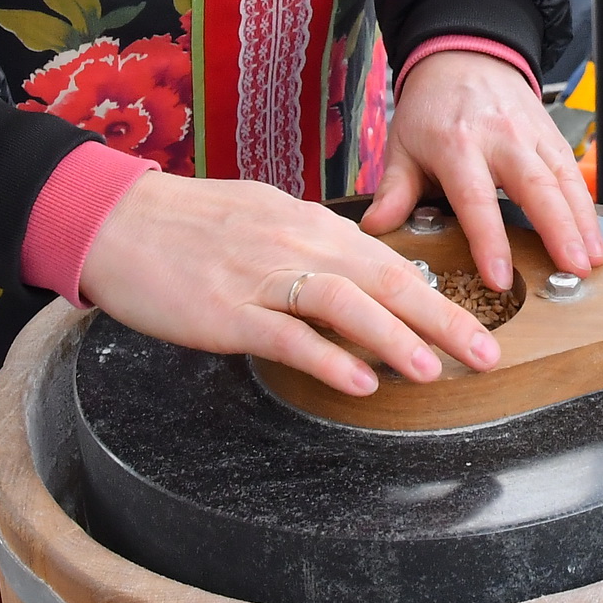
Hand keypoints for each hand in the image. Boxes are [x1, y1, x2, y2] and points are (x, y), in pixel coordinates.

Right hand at [77, 168, 500, 397]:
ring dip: (396, 338)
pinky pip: (288, 335)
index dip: (439, 297)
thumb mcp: (265, 220)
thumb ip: (314, 247)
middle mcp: (297, 246)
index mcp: (311, 225)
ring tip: (434, 369)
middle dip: (443, 320)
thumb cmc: (189, 224)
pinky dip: (329, 359)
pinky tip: (361, 382)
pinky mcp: (227, 311)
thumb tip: (361, 275)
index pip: (390, 262)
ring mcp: (262, 278)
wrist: (116, 222)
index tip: (479, 326)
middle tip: (486, 353)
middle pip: (386, 281)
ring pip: (346, 304)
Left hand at [361, 49, 602, 290]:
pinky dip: (587, 203)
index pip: (476, 200)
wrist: (463, 55)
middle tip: (572, 271)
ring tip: (593, 260)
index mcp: (457, 145)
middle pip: (535, 188)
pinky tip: (594, 234)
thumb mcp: (401, 144)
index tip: (500, 279)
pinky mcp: (551, 133)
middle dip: (558, 231)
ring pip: (564, 179)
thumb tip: (375, 229)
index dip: (489, 241)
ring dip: (582, 221)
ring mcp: (531, 134)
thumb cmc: (430, 108)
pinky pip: (573, 170)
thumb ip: (394, 189)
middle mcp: (501, 138)